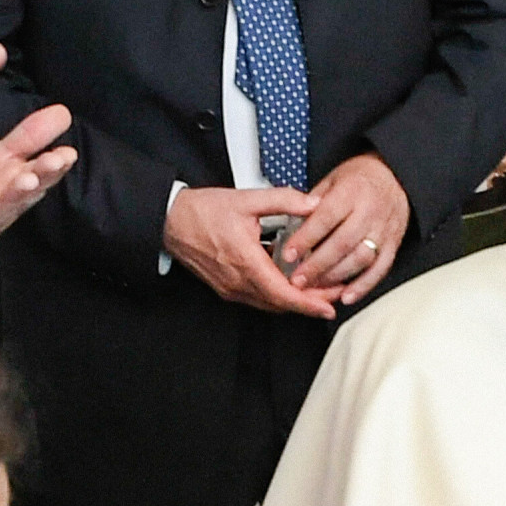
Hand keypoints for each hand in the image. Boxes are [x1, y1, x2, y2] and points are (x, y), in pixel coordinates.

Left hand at [0, 100, 77, 284]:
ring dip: (18, 194)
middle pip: (29, 190)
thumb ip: (30, 137)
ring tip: (28, 179)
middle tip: (55, 162)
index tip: (68, 153)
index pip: (43, 173)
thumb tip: (62, 112)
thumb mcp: (1, 157)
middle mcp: (7, 202)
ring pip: (6, 207)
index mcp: (17, 182)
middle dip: (44, 176)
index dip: (57, 164)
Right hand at [161, 184, 332, 315]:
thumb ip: (283, 200)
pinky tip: (291, 283)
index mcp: (245, 262)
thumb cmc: (202, 212)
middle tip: (335, 295)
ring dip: (294, 301)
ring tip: (319, 290)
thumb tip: (313, 203)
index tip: (329, 307)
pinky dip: (278, 295)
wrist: (170, 222)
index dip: (308, 304)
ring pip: (270, 304)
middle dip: (310, 303)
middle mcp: (237, 282)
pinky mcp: (227, 288)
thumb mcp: (246, 199)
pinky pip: (258, 298)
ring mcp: (231, 288)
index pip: (282, 294)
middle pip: (280, 304)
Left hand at [274, 151, 411, 297]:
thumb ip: (312, 204)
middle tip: (297, 280)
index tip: (288, 254)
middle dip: (317, 265)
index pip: (326, 218)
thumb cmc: (358, 179)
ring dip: (336, 277)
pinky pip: (380, 269)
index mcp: (351, 192)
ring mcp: (384, 230)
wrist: (395, 176)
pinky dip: (363, 286)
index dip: (306, 238)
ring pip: (361, 259)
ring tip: (315, 288)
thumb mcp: (331, 180)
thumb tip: (290, 228)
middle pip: (342, 243)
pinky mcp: (394, 245)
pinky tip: (346, 297)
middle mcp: (370, 211)